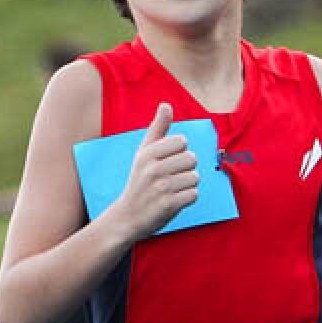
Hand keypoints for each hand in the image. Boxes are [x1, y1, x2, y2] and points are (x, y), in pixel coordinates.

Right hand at [117, 103, 198, 239]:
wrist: (126, 218)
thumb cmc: (139, 182)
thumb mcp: (143, 154)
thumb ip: (157, 129)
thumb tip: (166, 105)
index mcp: (147, 153)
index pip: (182, 141)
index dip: (178, 153)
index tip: (165, 164)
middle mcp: (152, 169)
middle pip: (192, 159)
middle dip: (185, 170)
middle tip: (168, 180)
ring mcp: (160, 187)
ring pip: (195, 177)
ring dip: (186, 186)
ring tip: (170, 191)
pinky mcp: (168, 205)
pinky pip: (194, 194)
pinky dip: (186, 200)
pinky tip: (172, 202)